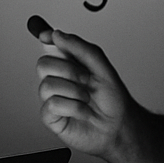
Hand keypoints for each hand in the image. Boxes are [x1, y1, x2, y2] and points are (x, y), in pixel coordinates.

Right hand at [35, 28, 136, 159]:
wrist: (119, 127)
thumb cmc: (113, 100)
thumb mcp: (102, 67)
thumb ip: (80, 48)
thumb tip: (56, 35)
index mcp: (69, 65)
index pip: (50, 46)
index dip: (46, 38)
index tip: (46, 35)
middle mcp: (58, 79)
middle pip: (43, 64)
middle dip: (69, 71)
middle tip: (85, 79)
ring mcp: (53, 97)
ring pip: (47, 85)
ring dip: (74, 92)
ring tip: (86, 99)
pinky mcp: (51, 116)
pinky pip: (52, 104)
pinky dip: (74, 107)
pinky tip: (82, 111)